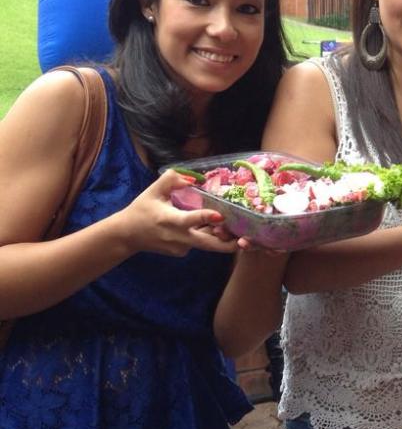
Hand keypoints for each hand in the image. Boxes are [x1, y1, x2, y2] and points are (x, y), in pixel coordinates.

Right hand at [115, 170, 238, 256]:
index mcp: (169, 220)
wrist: (127, 236)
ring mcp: (181, 248)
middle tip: (247, 240)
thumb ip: (172, 179)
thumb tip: (192, 177)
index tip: (220, 216)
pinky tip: (214, 226)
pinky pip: (199, 242)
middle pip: (208, 244)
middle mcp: (178, 237)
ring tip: (239, 230)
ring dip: (221, 236)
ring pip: (206, 242)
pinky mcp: (182, 252)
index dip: (205, 218)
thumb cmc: (141, 209)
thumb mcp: (153, 191)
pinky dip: (207, 234)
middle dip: (228, 244)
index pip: (190, 220)